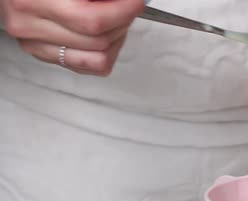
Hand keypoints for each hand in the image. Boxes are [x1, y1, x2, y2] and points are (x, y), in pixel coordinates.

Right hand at [0, 0, 144, 75]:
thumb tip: (127, 1)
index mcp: (33, 0)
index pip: (92, 20)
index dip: (123, 12)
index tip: (136, 3)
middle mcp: (30, 26)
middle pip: (99, 40)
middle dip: (123, 22)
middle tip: (128, 6)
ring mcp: (36, 45)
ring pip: (98, 59)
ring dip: (117, 39)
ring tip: (116, 19)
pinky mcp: (44, 55)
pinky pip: (89, 67)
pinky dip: (105, 52)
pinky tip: (105, 33)